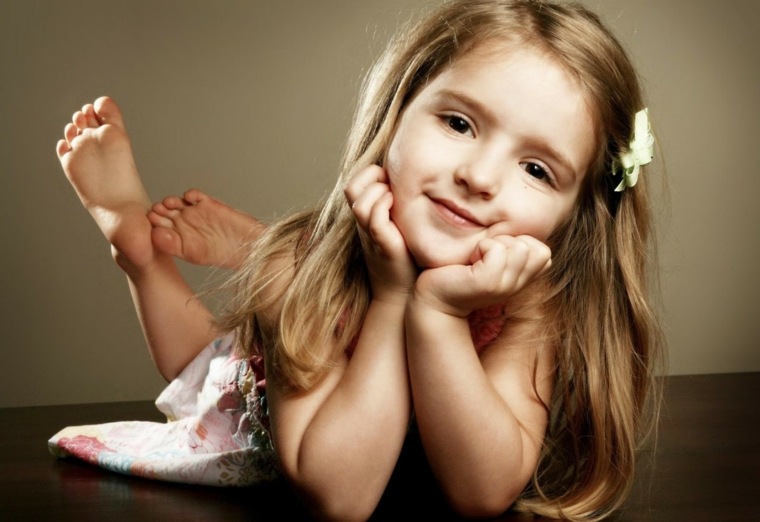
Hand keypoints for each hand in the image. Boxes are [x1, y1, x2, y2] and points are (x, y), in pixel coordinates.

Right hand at [344, 165, 416, 302]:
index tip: (392, 181)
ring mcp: (371, 235)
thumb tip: (419, 182)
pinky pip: (375, 220)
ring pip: (360, 203)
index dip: (371, 174)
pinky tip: (399, 210)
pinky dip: (385, 207)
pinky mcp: (383, 246)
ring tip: (396, 199)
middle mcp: (364, 224)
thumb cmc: (406, 258)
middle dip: (373, 178)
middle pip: (352, 187)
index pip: (355, 183)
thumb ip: (399, 206)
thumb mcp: (399, 225)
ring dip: (379, 193)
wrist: (402, 293)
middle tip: (393, 186)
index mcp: (366, 217)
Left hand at [414, 235, 550, 316]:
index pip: (545, 253)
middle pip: (538, 249)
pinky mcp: (488, 283)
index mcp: (521, 279)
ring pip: (520, 247)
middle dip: (510, 242)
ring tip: (477, 258)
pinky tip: (470, 261)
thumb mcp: (494, 259)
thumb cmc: (462, 273)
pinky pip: (497, 250)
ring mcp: (505, 286)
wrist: (436, 298)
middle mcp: (517, 285)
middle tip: (485, 255)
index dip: (522, 244)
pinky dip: (482, 247)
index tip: (495, 254)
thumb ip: (512, 249)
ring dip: (494, 243)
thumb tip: (522, 231)